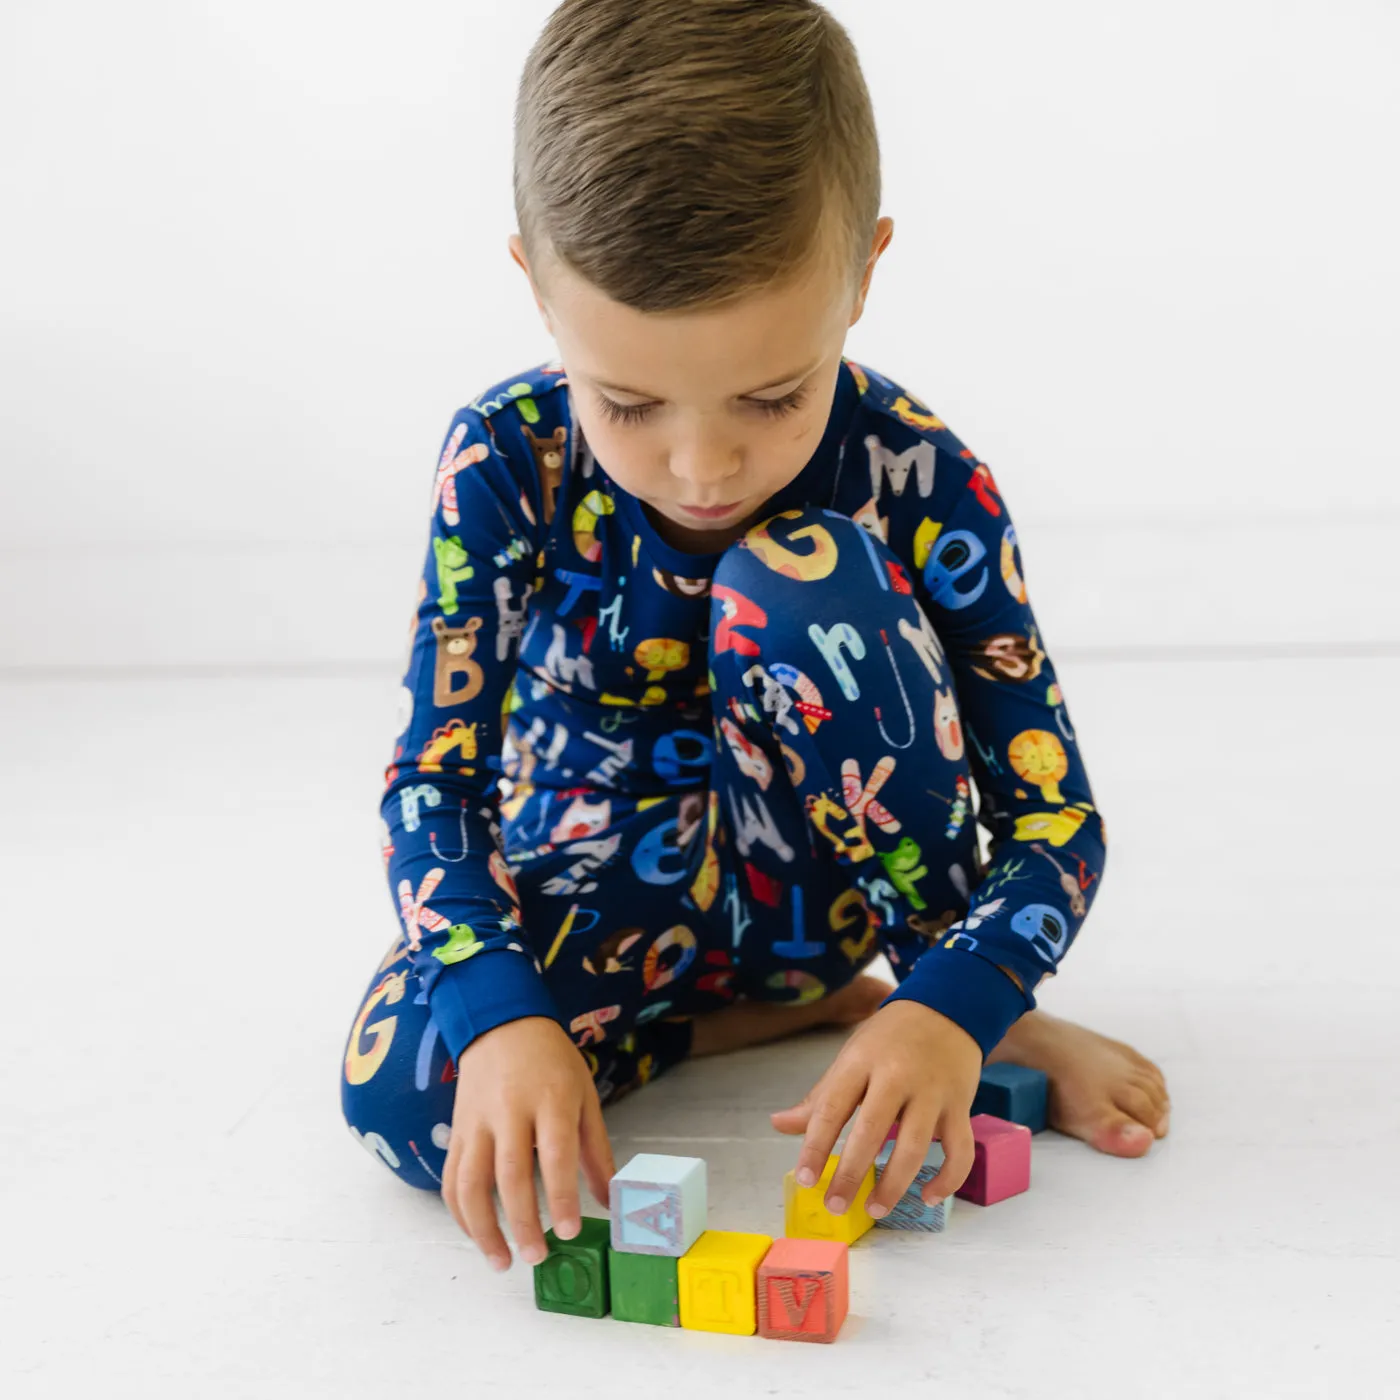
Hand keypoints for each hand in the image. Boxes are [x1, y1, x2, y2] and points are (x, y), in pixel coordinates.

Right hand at [441, 1015, 614, 1271]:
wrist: (500, 1023)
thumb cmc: (551, 1062)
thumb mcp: (584, 1095)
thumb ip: (596, 1150)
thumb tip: (610, 1201)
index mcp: (551, 1098)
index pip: (556, 1153)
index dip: (562, 1195)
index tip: (569, 1231)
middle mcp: (510, 1110)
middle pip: (511, 1173)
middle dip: (523, 1222)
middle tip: (538, 1256)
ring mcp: (477, 1121)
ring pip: (470, 1182)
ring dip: (483, 1228)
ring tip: (502, 1260)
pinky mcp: (456, 1130)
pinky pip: (451, 1178)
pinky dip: (460, 1213)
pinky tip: (477, 1235)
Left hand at [769, 1000, 982, 1216]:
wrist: (948, 1006)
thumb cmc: (891, 1037)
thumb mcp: (851, 1056)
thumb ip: (820, 1097)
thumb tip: (779, 1124)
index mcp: (861, 1061)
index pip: (832, 1108)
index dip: (816, 1146)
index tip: (805, 1179)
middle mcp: (897, 1077)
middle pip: (871, 1131)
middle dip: (851, 1174)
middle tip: (834, 1205)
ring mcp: (933, 1093)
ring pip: (914, 1147)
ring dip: (894, 1185)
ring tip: (875, 1209)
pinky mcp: (961, 1106)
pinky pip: (959, 1151)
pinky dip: (948, 1180)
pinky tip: (929, 1198)